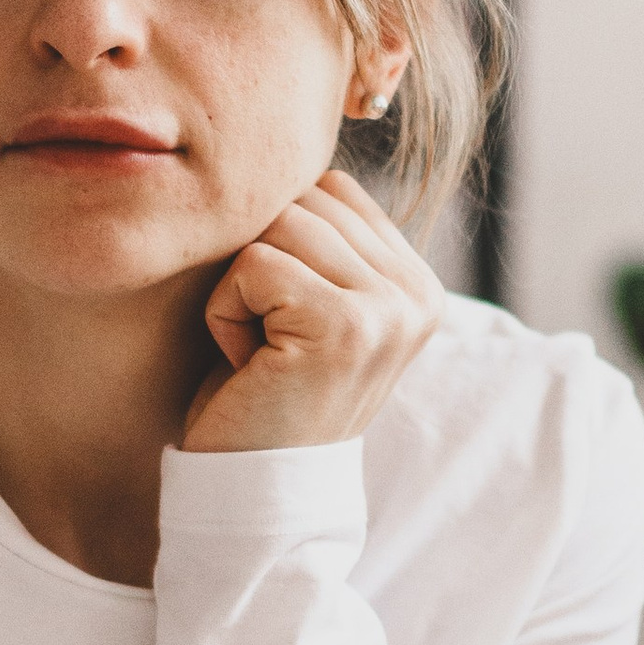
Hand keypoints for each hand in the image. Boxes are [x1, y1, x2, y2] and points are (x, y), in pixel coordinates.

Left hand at [183, 170, 442, 455]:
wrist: (253, 492)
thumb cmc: (262, 397)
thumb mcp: (306, 306)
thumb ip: (322, 240)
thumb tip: (286, 153)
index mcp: (417, 284)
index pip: (331, 190)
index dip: (281, 245)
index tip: (285, 324)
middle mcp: (417, 295)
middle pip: (302, 200)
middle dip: (257, 264)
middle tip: (267, 344)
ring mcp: (388, 312)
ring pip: (276, 227)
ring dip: (239, 290)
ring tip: (260, 353)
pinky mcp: (344, 328)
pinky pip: (254, 265)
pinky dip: (226, 312)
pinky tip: (247, 364)